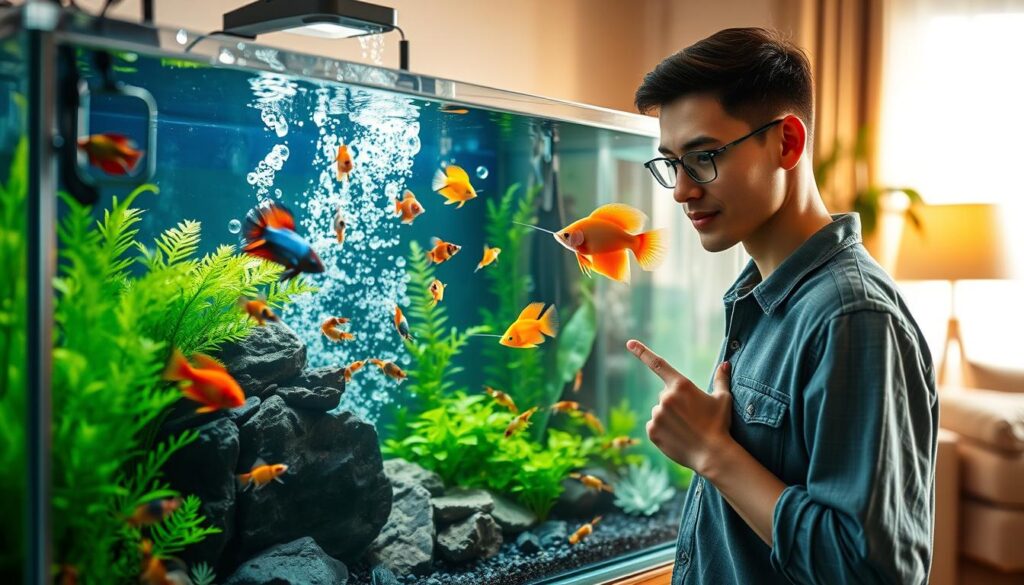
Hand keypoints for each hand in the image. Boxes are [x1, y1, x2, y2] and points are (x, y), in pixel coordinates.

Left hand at [627, 339, 735, 474]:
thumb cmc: (719, 424)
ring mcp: (657, 415)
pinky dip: (663, 430)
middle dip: (675, 403)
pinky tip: (677, 437)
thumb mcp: (723, 399)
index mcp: (681, 385)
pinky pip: (654, 426)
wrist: (713, 454)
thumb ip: (721, 379)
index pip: (658, 364)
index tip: (629, 342)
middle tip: (692, 417)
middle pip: (665, 396)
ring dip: (669, 418)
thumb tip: (725, 364)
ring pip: (659, 412)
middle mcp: (665, 397)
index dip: (642, 352)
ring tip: (686, 429)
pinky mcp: (651, 431)